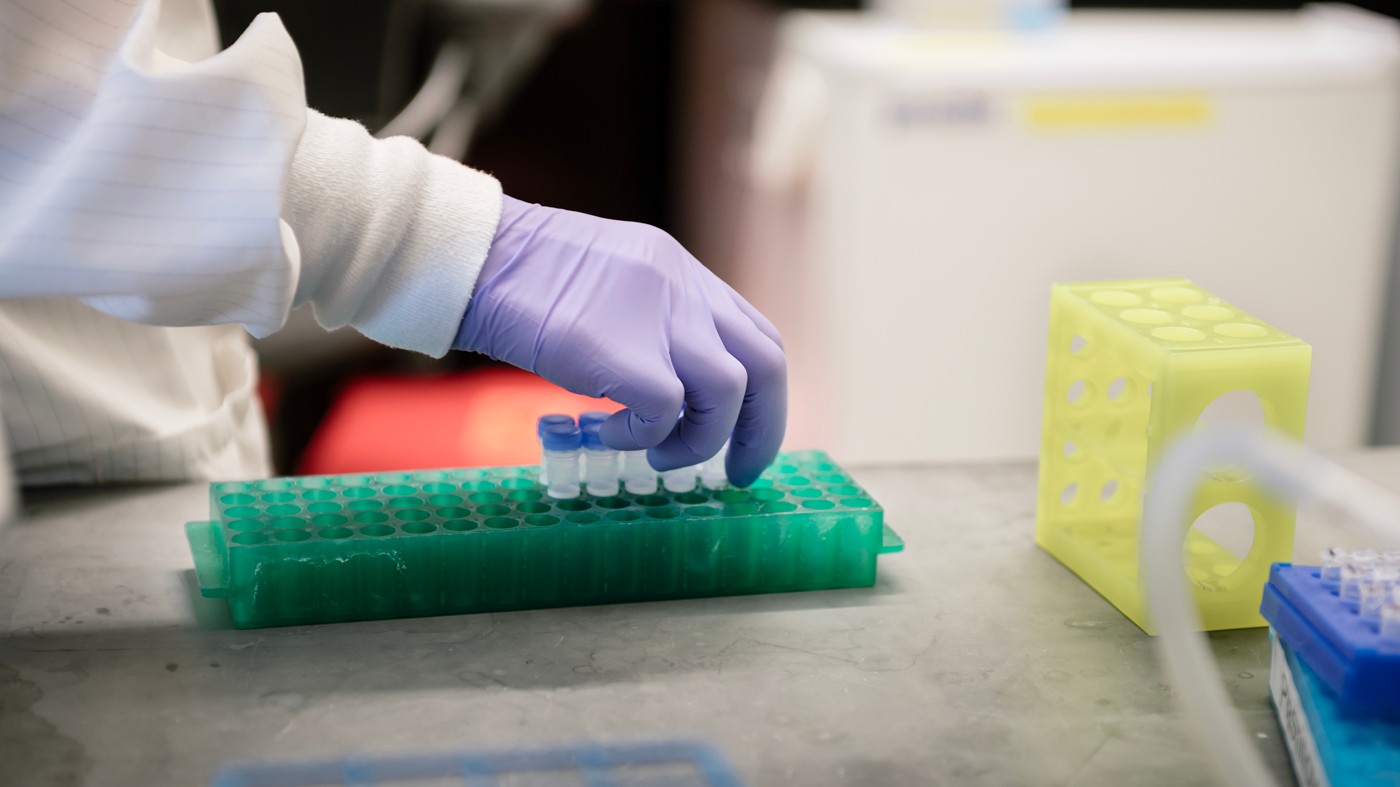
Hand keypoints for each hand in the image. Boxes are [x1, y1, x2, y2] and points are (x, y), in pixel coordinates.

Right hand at [456, 196, 786, 485]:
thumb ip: (649, 321)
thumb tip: (667, 385)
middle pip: (766, 364)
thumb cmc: (522, 280)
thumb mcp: (610, 283)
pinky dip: (647, 436)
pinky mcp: (625, 352)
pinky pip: (667, 412)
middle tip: (740, 472)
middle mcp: (684, 290)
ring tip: (658, 455)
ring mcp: (660, 317)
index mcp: (682, 274)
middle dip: (764, 428)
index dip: (762, 393)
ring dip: (700, 439)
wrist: (476, 259)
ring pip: (729, 391)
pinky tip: (610, 434)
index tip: (746, 433)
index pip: (755, 336)